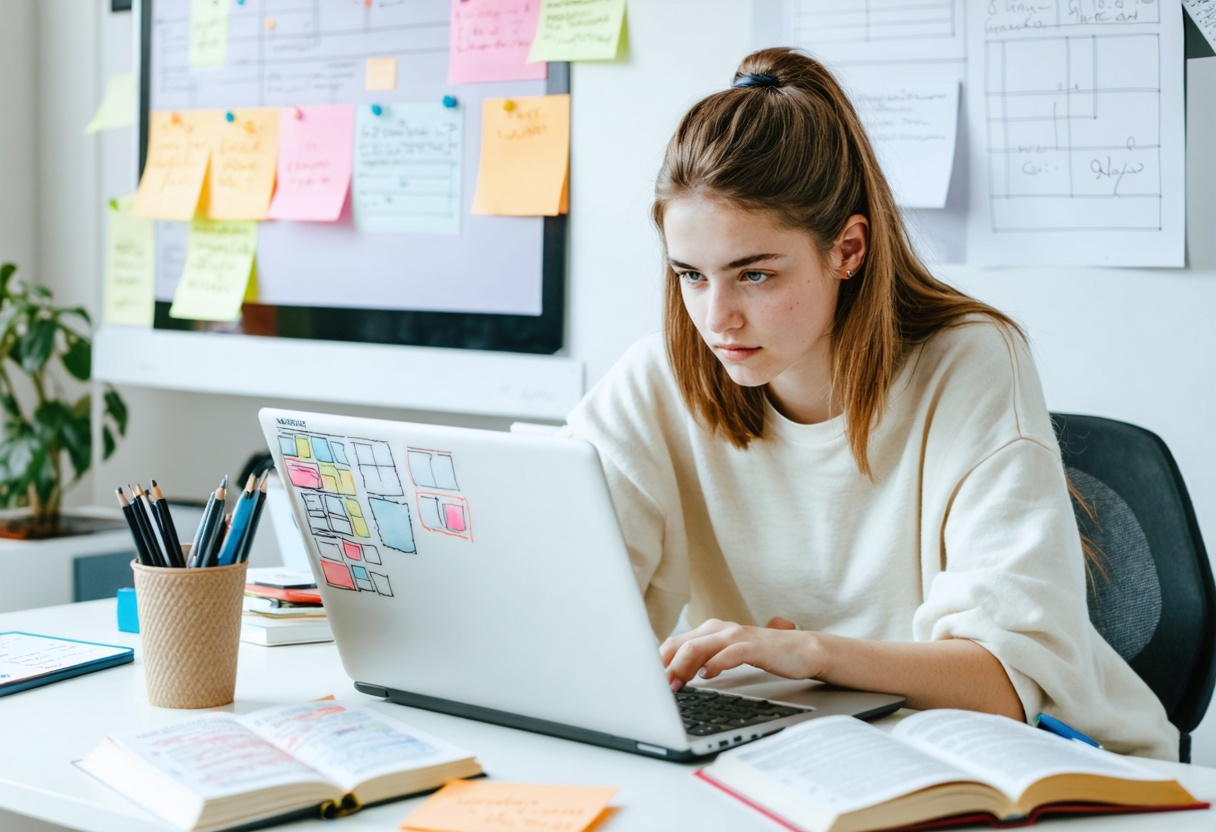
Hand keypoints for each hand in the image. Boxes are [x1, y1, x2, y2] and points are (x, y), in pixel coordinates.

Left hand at [659, 617, 831, 689]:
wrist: (803, 650)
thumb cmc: (763, 654)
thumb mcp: (727, 655)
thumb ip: (702, 660)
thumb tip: (671, 676)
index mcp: (710, 631)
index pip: (673, 643)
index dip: (656, 661)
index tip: (643, 680)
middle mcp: (720, 629)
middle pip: (681, 644)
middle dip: (663, 666)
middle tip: (652, 688)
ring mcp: (737, 636)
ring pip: (700, 647)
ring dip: (682, 667)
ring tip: (673, 684)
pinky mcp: (755, 647)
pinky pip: (730, 653)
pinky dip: (715, 664)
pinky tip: (706, 676)